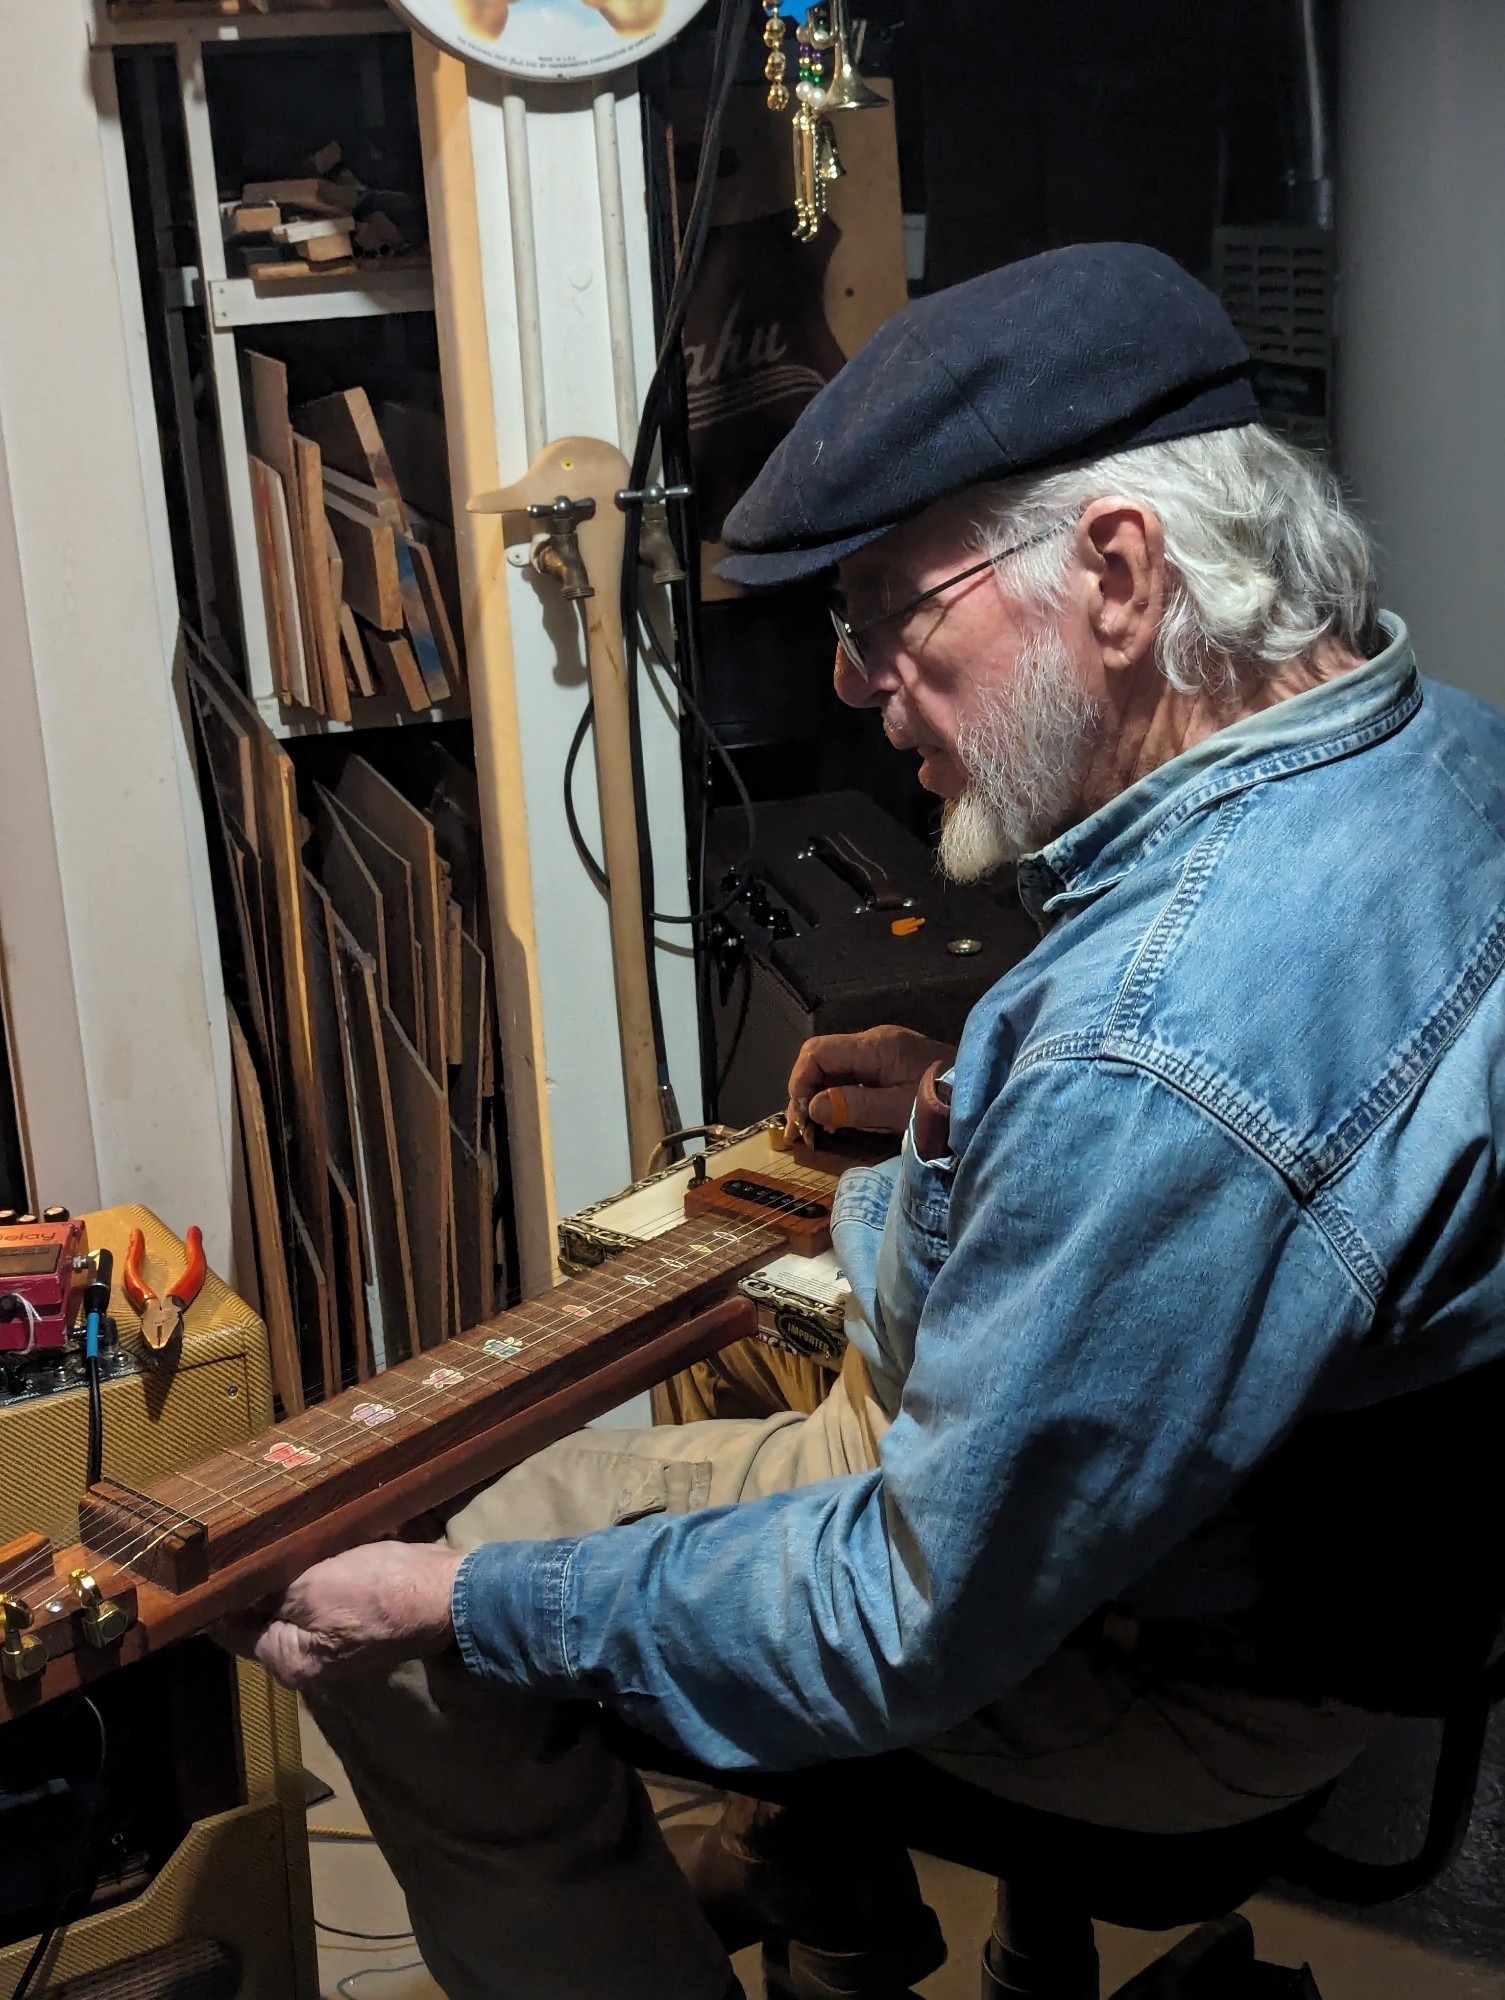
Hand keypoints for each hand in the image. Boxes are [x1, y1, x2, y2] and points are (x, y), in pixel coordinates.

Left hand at [216, 1541, 463, 1692]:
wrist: (445, 1592)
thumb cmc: (375, 1591)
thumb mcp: (310, 1588)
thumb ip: (267, 1594)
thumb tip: (232, 1589)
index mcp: (289, 1661)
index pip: (233, 1630)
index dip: (218, 1597)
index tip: (207, 1563)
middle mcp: (310, 1659)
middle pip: (267, 1615)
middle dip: (258, 1580)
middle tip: (243, 1538)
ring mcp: (338, 1638)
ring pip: (298, 1599)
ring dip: (290, 1570)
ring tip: (276, 1533)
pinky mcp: (361, 1617)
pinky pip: (326, 1591)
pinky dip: (318, 1569)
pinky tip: (314, 1540)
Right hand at [786, 1025, 956, 1138]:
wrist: (988, 1091)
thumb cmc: (948, 1102)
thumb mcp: (900, 1109)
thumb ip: (856, 1107)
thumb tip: (812, 1108)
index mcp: (875, 1046)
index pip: (817, 1052)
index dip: (800, 1081)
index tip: (801, 1116)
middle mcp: (875, 1042)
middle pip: (822, 1058)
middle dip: (806, 1092)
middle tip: (801, 1130)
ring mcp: (884, 1052)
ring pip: (836, 1068)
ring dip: (820, 1096)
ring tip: (814, 1130)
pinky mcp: (892, 1065)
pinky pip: (854, 1075)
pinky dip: (839, 1096)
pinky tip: (838, 1120)